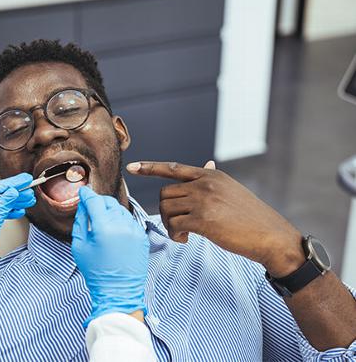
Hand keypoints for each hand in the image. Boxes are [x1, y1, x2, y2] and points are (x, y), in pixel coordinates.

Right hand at [71, 186, 148, 325]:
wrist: (118, 292)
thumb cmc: (96, 272)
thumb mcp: (79, 246)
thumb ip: (80, 222)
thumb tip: (83, 206)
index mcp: (104, 228)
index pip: (95, 201)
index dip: (87, 194)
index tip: (83, 191)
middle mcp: (122, 226)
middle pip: (109, 202)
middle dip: (98, 201)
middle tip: (90, 206)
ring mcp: (134, 231)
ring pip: (120, 210)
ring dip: (110, 211)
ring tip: (101, 222)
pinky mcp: (142, 237)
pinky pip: (130, 221)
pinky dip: (120, 221)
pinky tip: (114, 231)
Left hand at [126, 161, 304, 276]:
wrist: (271, 236)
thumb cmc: (250, 217)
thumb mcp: (231, 190)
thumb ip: (212, 180)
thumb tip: (205, 163)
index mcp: (210, 175)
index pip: (173, 168)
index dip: (150, 167)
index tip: (132, 167)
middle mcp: (205, 184)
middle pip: (165, 194)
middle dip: (166, 211)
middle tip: (178, 225)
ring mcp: (203, 201)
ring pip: (166, 209)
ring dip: (170, 224)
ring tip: (183, 233)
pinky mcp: (203, 220)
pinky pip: (174, 225)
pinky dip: (175, 234)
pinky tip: (186, 239)